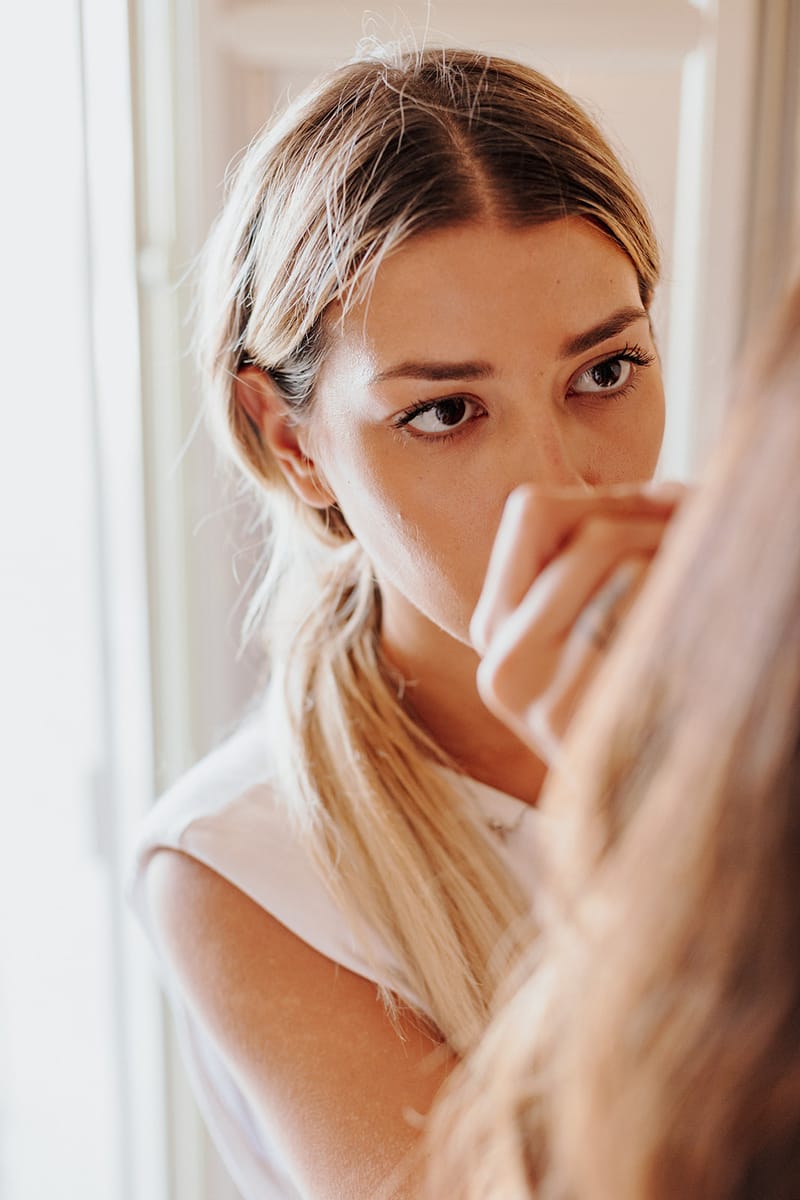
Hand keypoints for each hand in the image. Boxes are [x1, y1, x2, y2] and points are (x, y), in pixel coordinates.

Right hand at [470, 482, 685, 760]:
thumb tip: (669, 497)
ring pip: (622, 568)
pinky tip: (698, 634)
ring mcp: (533, 695)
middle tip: (702, 545)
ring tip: (702, 589)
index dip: (607, 498)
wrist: (648, 810)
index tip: (664, 512)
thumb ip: (611, 541)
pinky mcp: (574, 721)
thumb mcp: (595, 615)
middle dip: (659, 524)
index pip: (531, 511)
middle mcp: (497, 659)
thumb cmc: (633, 693)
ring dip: (678, 561)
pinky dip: (683, 605)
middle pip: (587, 534)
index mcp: (493, 624)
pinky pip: (644, 616)